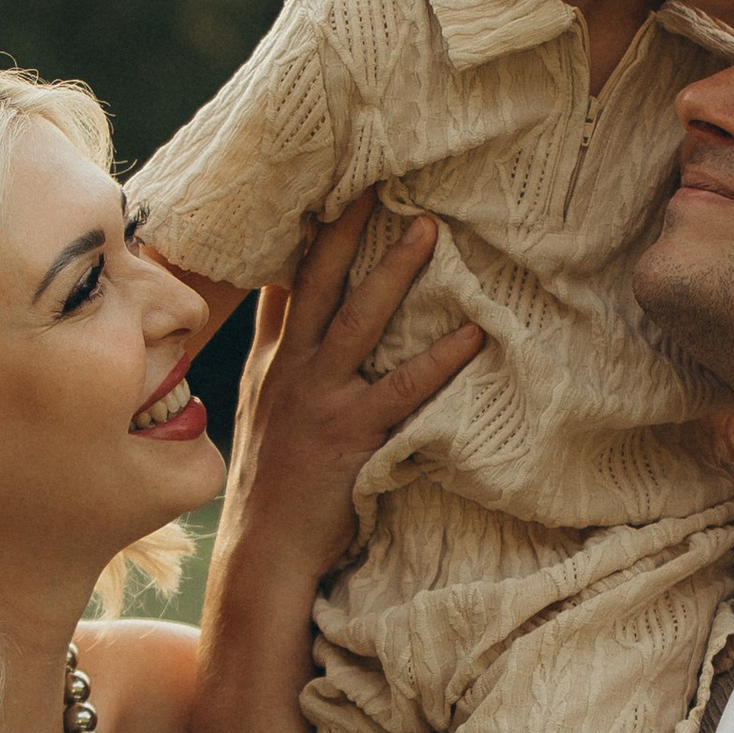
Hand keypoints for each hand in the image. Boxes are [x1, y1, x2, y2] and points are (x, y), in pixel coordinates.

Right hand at [219, 192, 483, 588]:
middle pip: (317, 282)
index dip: (305, 232)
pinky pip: (403, 388)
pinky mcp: (352, 435)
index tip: (330, 184)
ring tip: (428, 229)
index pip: (282, 282)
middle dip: (346, 228)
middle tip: (379, 180)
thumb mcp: (260, 410)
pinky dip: (440, 360)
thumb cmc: (272, 486)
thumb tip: (285, 301)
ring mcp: (319, 400)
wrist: (265, 552)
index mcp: (269, 362)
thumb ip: (275, 355)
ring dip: (394, 271)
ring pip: (359, 320)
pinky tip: (473, 335)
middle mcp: (290, 371)